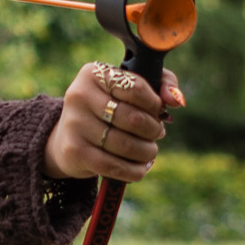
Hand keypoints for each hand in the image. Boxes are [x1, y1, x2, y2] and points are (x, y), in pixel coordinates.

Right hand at [44, 62, 185, 181]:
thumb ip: (162, 84)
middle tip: (156, 133)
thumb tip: (176, 100)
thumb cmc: (109, 108)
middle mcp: (79, 95)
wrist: (68, 137)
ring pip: (126, 145)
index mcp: (93, 73)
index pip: (135, 87)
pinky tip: (140, 167)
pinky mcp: (74, 151)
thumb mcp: (131, 88)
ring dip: (147, 151)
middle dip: (153, 130)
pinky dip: (134, 170)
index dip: (154, 103)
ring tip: (149, 150)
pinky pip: (114, 165)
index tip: (157, 110)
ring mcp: (74, 124)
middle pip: (133, 118)